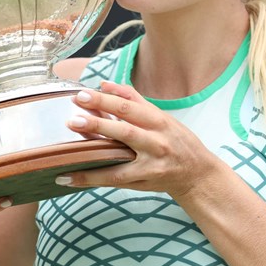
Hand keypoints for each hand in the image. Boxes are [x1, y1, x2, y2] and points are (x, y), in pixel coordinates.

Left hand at [57, 81, 220, 198]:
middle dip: (98, 123)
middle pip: (125, 129)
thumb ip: (134, 100)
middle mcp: (156, 141)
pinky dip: (90, 177)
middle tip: (73, 117)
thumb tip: (105, 84)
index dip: (105, 100)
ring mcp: (150, 163)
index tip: (82, 95)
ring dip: (93, 149)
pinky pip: (114, 179)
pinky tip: (68, 176)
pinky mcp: (144, 181)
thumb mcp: (162, 117)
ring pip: (119, 155)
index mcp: (159, 121)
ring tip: (70, 146)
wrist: (197, 174)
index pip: (129, 107)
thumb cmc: (177, 141)